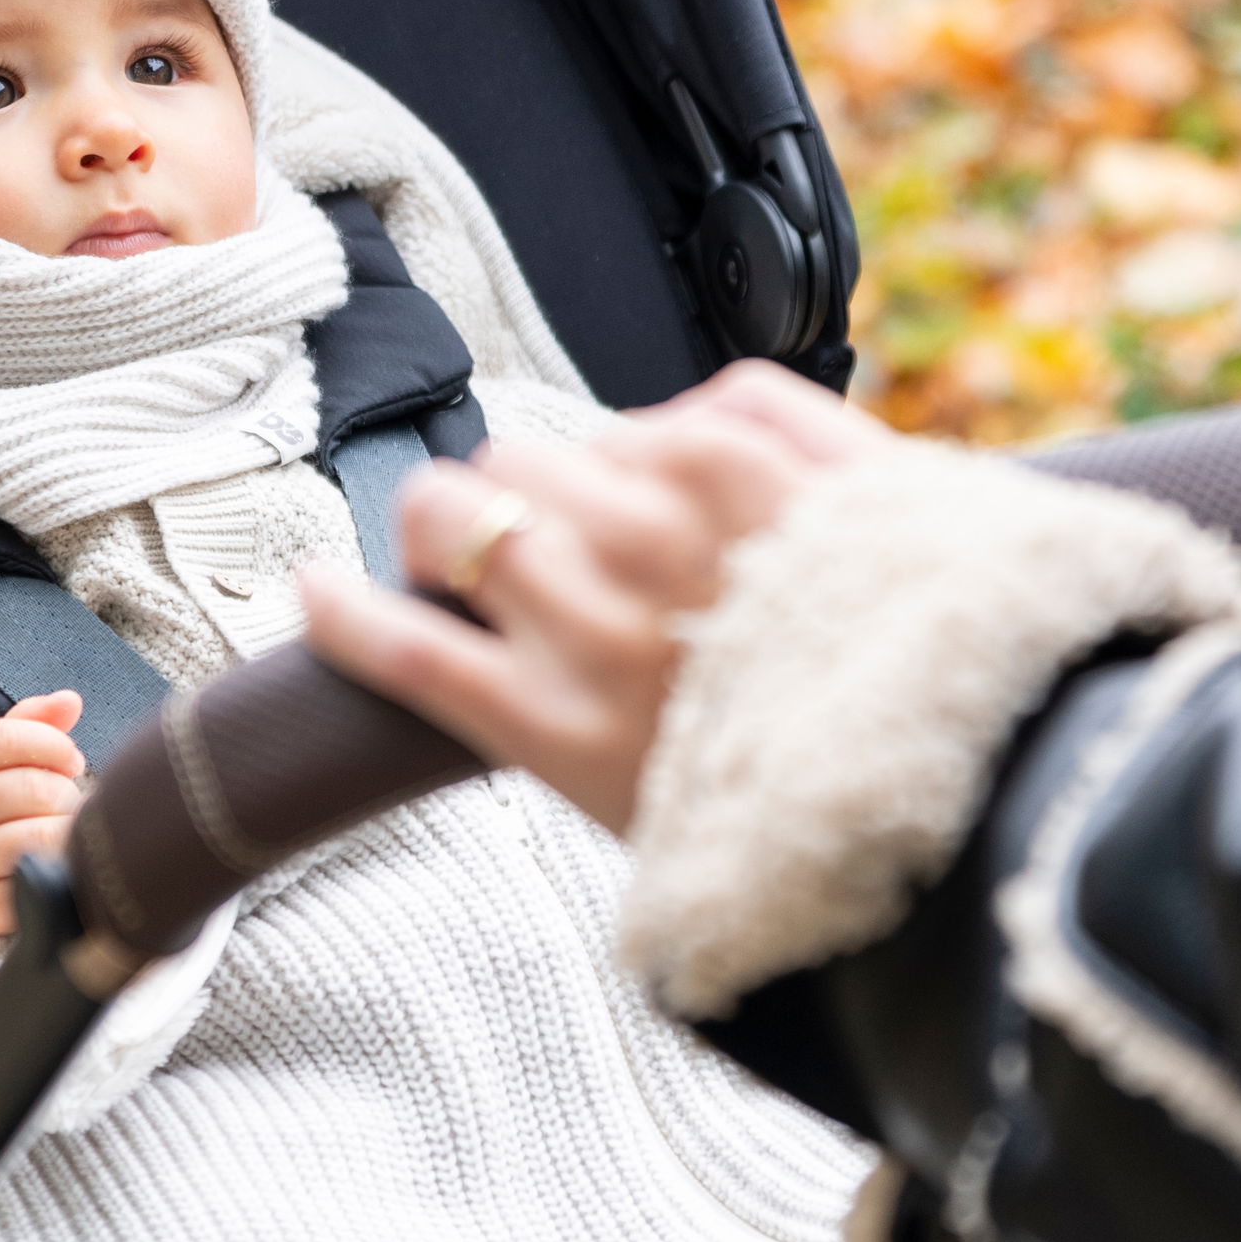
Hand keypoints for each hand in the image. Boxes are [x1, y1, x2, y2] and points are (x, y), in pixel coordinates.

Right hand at [0, 688, 87, 934]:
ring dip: (66, 828)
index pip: (2, 738)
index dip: (50, 743)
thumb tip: (70, 699)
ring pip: (38, 829)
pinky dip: (59, 861)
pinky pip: (39, 871)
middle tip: (65, 805)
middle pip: (30, 786)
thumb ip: (30, 727)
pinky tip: (58, 860)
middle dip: (64, 793)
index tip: (72, 760)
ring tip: (62, 831)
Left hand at [300, 362, 884, 832]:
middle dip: (535, 504)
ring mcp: (586, 631)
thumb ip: (778, 421)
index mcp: (731, 468)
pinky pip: (405, 645)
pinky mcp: (541, 725)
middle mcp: (646, 535)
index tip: (650, 532)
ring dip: (454, 540)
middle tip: (573, 568)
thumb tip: (666, 420)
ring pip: (451, 518)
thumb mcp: (894, 499)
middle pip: (519, 463)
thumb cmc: (908, 664)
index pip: (622, 428)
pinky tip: (313, 589)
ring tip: (480, 582)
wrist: (927, 821)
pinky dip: (343, 612)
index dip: (627, 479)